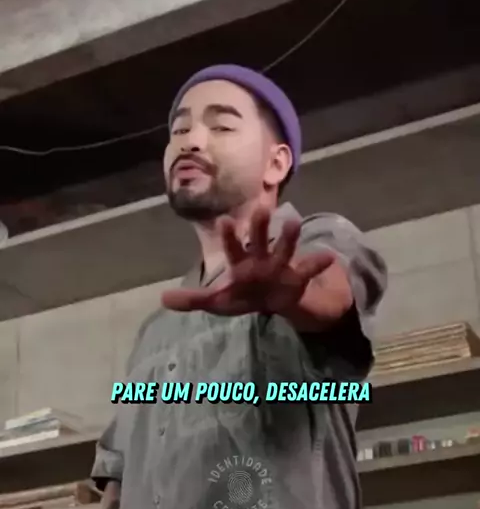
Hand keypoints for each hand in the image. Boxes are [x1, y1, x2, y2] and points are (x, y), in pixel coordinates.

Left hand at [161, 207, 335, 315]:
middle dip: (260, 225)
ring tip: (294, 222)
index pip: (232, 247)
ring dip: (289, 236)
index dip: (229, 235)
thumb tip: (163, 299)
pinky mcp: (298, 276)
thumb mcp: (218, 302)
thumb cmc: (243, 295)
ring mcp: (280, 265)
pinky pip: (309, 268)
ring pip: (284, 248)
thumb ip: (193, 299)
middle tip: (262, 207)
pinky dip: (318, 262)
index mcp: (241, 263)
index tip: (223, 219)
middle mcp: (260, 258)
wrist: (272, 302)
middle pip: (259, 239)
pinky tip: (329, 256)